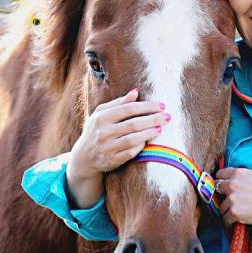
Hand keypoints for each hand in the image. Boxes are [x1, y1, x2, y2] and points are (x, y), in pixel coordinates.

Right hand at [65, 89, 168, 207]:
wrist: (84, 157)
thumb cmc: (97, 130)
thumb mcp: (102, 114)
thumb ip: (118, 103)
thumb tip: (135, 92)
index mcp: (101, 117)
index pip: (128, 109)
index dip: (147, 106)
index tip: (162, 105)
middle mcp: (103, 132)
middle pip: (133, 124)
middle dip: (153, 119)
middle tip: (167, 116)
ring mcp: (107, 147)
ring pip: (133, 139)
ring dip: (149, 133)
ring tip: (161, 128)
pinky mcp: (111, 160)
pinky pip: (130, 153)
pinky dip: (141, 146)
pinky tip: (149, 141)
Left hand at [214, 167, 251, 243]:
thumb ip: (242, 177)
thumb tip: (233, 181)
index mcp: (238, 173)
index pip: (220, 175)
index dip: (221, 181)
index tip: (222, 187)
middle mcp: (232, 184)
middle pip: (217, 190)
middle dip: (222, 196)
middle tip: (230, 202)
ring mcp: (232, 199)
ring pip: (221, 207)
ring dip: (227, 211)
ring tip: (237, 214)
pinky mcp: (234, 213)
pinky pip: (226, 219)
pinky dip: (230, 222)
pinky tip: (237, 222)